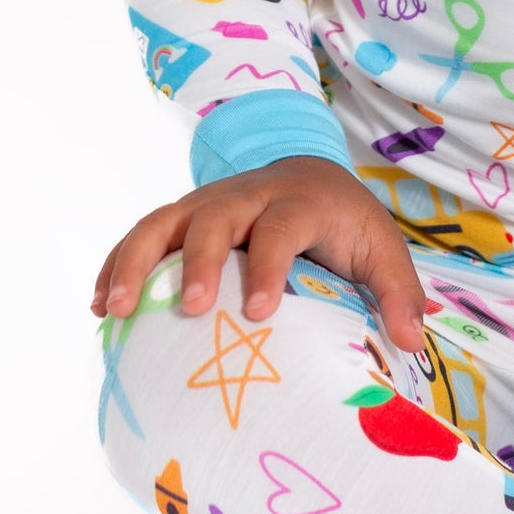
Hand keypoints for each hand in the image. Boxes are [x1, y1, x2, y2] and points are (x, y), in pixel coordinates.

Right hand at [92, 157, 434, 350]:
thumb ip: (398, 291)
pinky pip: (142, 235)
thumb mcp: (381, 248)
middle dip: (195, 260)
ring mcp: (206, 202)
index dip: (267, 266)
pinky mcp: (181, 216)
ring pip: (161, 221)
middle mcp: (245, 195)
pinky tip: (102, 306)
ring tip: (113, 310)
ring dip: (133, 262)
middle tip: (185, 309)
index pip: (280, 228)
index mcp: (297, 202)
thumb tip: (411, 341)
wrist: (309, 171)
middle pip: (212, 217)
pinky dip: (117, 265)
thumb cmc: (344, 222)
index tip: (258, 311)